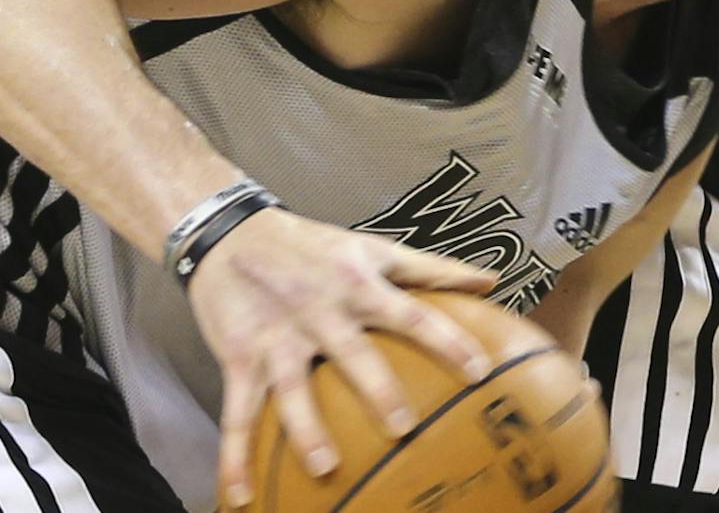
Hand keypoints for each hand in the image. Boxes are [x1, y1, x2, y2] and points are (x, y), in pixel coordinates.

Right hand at [186, 207, 497, 507]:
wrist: (228, 232)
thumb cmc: (311, 245)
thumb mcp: (372, 247)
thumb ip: (430, 269)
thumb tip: (490, 281)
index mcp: (357, 284)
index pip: (411, 314)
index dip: (446, 340)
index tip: (478, 371)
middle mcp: (319, 310)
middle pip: (353, 353)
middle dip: (378, 389)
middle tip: (404, 428)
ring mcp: (276, 336)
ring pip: (292, 387)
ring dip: (307, 429)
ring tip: (326, 467)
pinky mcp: (237, 356)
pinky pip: (237, 412)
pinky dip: (233, 456)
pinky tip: (240, 496)